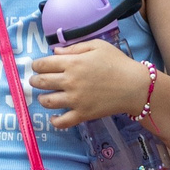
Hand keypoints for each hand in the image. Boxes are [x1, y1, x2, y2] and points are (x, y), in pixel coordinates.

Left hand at [33, 40, 148, 127]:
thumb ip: (74, 48)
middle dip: (34, 80)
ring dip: (42, 99)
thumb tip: (55, 51)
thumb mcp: (97, 46)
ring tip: (44, 97)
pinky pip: (62, 122)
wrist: (135, 86)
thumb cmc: (118, 63)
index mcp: (73, 63)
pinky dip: (55, 121)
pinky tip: (54, 117)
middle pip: (41, 82)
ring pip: (47, 102)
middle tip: (35, 81)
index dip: (36, 65)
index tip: (36, 66)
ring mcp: (75, 100)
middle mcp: (70, 81)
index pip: (43, 64)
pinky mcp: (82, 114)